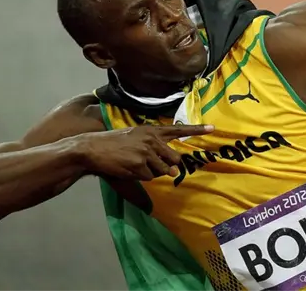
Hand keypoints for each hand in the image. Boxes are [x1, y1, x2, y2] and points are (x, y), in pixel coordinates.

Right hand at [74, 124, 214, 180]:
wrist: (93, 148)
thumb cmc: (113, 143)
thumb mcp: (135, 137)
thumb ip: (154, 148)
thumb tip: (171, 169)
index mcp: (152, 130)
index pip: (178, 129)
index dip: (197, 129)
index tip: (212, 128)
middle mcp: (152, 140)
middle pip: (174, 159)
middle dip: (167, 165)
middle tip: (150, 163)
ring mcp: (147, 153)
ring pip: (163, 170)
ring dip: (152, 172)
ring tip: (134, 164)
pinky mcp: (140, 165)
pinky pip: (150, 178)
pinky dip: (142, 177)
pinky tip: (129, 169)